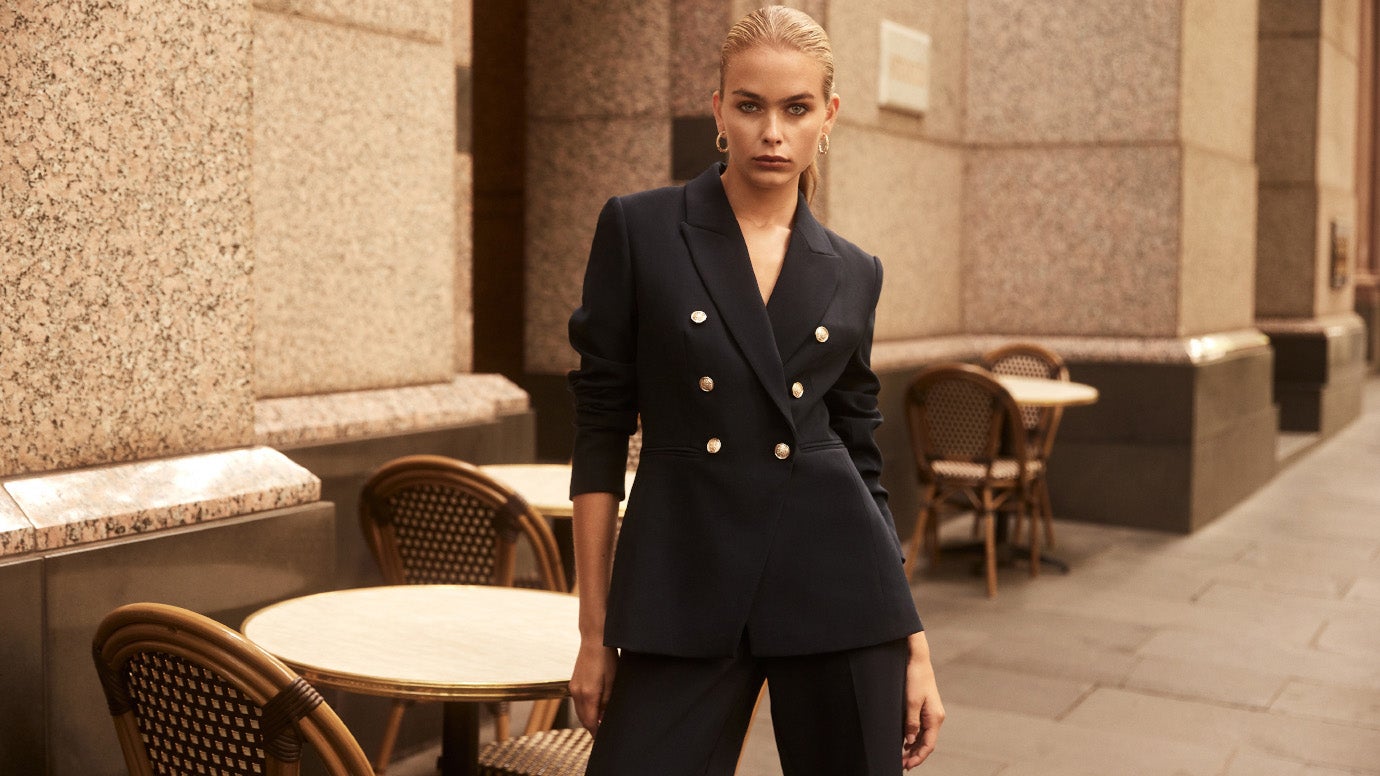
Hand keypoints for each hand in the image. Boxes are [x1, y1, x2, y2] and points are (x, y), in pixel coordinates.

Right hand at [569, 641, 618, 734]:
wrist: (594, 640)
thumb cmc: (607, 660)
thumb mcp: (612, 682)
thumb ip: (607, 703)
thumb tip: (604, 719)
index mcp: (588, 694)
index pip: (590, 722)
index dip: (596, 733)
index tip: (603, 740)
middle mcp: (577, 693)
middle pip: (582, 719)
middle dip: (592, 728)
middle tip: (602, 735)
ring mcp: (573, 687)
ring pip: (579, 711)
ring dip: (588, 719)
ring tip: (600, 723)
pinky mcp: (573, 682)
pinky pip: (578, 702)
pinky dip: (584, 709)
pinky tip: (594, 708)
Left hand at [902, 632, 944, 768]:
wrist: (917, 660)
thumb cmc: (915, 678)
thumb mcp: (911, 701)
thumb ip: (911, 722)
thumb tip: (910, 740)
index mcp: (935, 717)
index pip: (929, 744)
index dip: (919, 757)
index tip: (908, 765)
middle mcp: (936, 717)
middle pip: (927, 742)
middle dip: (915, 755)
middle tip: (902, 764)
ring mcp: (931, 713)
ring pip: (924, 736)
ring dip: (914, 747)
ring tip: (902, 756)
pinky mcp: (925, 708)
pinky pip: (921, 728)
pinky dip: (914, 737)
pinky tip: (906, 742)